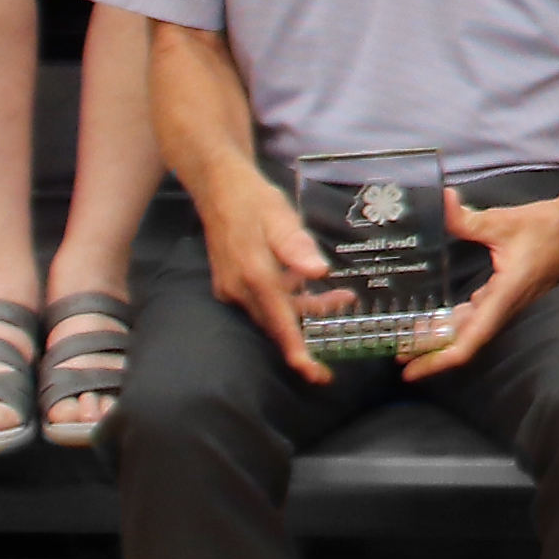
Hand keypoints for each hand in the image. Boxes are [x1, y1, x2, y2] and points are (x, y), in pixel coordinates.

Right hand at [193, 172, 337, 388]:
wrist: (217, 186)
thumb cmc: (253, 199)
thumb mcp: (280, 216)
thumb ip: (297, 246)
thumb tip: (317, 272)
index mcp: (254, 274)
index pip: (280, 322)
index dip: (297, 350)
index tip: (313, 372)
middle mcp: (240, 287)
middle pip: (278, 323)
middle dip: (309, 334)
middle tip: (336, 346)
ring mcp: (232, 287)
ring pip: (272, 313)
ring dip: (304, 311)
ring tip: (342, 298)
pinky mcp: (230, 283)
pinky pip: (262, 303)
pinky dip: (287, 301)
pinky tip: (306, 287)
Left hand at [391, 183, 558, 376]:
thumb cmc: (547, 226)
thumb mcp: (502, 222)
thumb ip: (466, 219)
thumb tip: (441, 201)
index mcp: (504, 295)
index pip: (469, 340)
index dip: (438, 360)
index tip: (411, 370)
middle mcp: (504, 306)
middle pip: (463, 341)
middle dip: (430, 352)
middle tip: (396, 353)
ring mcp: (506, 303)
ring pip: (469, 330)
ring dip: (440, 337)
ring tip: (407, 338)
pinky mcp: (505, 296)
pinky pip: (476, 317)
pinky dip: (453, 322)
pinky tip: (435, 318)